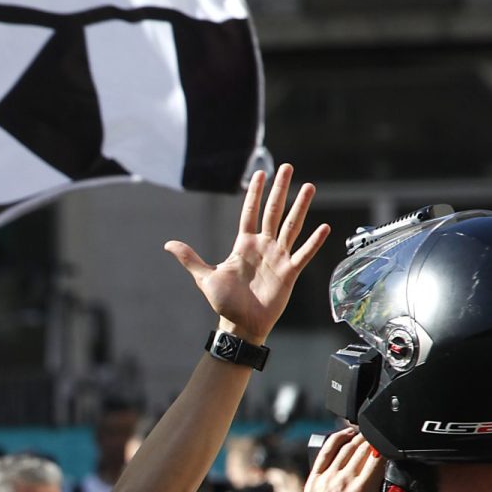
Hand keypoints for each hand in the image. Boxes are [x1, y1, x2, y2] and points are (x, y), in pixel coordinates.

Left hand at [164, 164, 330, 343]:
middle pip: (273, 212)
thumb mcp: (205, 278)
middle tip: (287, 167)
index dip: (255, 193)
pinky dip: (313, 242)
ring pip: (291, 227)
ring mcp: (278, 257)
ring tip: (309, 187)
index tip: (259, 173)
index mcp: (244, 245)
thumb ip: (190, 259)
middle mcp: (263, 246)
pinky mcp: (289, 272)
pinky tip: (324, 227)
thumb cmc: (224, 303)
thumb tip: (168, 244)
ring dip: (301, 207)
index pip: (250, 212)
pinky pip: (303, 254)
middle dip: (280, 190)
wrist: (241, 325)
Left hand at [287, 428, 392, 491]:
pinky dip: (336, 440)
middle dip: (377, 439)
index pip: (379, 456)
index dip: (391, 447)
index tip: (399, 445)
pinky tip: (346, 434)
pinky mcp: (313, 481)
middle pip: (362, 448)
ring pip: (344, 447)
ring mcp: (325, 480)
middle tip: (388, 438)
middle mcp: (342, 482)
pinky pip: (325, 453)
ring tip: (371, 434)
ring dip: (360, 437)